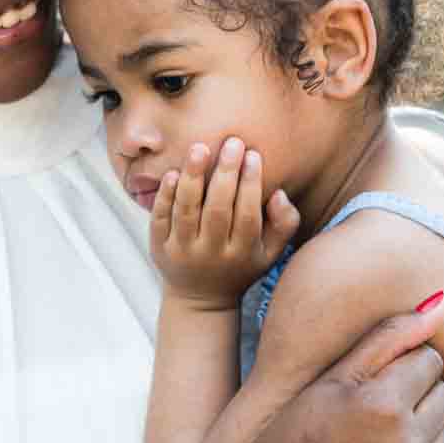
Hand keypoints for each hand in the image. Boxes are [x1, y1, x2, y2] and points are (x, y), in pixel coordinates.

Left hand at [150, 138, 299, 311]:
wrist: (200, 300)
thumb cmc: (240, 265)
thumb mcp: (270, 252)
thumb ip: (284, 223)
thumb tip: (278, 192)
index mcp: (242, 253)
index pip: (247, 215)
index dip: (251, 184)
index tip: (253, 154)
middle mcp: (212, 254)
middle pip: (217, 210)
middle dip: (225, 174)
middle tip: (232, 142)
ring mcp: (183, 252)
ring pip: (187, 211)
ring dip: (192, 177)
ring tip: (199, 147)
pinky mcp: (159, 248)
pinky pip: (160, 219)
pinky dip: (165, 196)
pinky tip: (173, 173)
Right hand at [243, 302, 443, 442]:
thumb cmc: (295, 431)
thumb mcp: (334, 376)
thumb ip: (391, 336)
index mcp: (385, 404)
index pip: (430, 359)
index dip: (398, 366)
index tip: (367, 382)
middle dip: (414, 394)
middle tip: (368, 409)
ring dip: (419, 426)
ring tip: (370, 437)